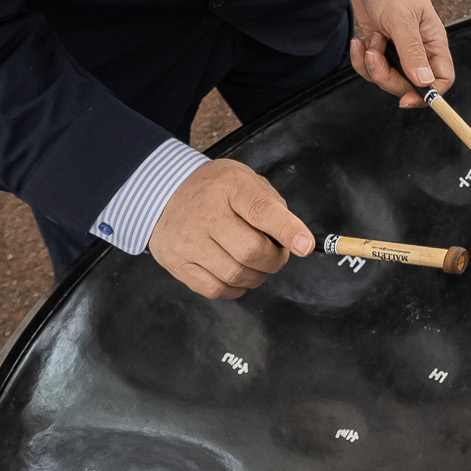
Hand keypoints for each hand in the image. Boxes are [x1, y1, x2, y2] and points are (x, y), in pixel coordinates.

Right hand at [149, 158, 315, 299]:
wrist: (164, 195)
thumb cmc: (216, 190)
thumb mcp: (245, 180)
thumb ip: (272, 206)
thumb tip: (295, 240)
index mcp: (228, 186)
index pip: (262, 210)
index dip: (287, 230)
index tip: (305, 245)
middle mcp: (204, 214)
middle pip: (251, 251)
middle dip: (275, 260)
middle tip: (277, 254)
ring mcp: (187, 242)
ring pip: (235, 275)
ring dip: (257, 276)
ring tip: (257, 263)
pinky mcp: (177, 265)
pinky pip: (216, 290)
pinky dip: (236, 288)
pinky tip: (237, 274)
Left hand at [347, 0, 453, 108]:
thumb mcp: (402, 18)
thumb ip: (412, 51)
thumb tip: (424, 82)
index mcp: (433, 43)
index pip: (442, 79)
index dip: (429, 94)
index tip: (406, 99)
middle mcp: (418, 51)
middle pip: (409, 85)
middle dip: (387, 77)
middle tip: (374, 56)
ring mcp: (397, 52)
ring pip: (386, 79)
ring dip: (372, 65)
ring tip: (370, 39)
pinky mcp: (379, 50)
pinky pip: (369, 69)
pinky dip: (360, 59)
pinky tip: (359, 40)